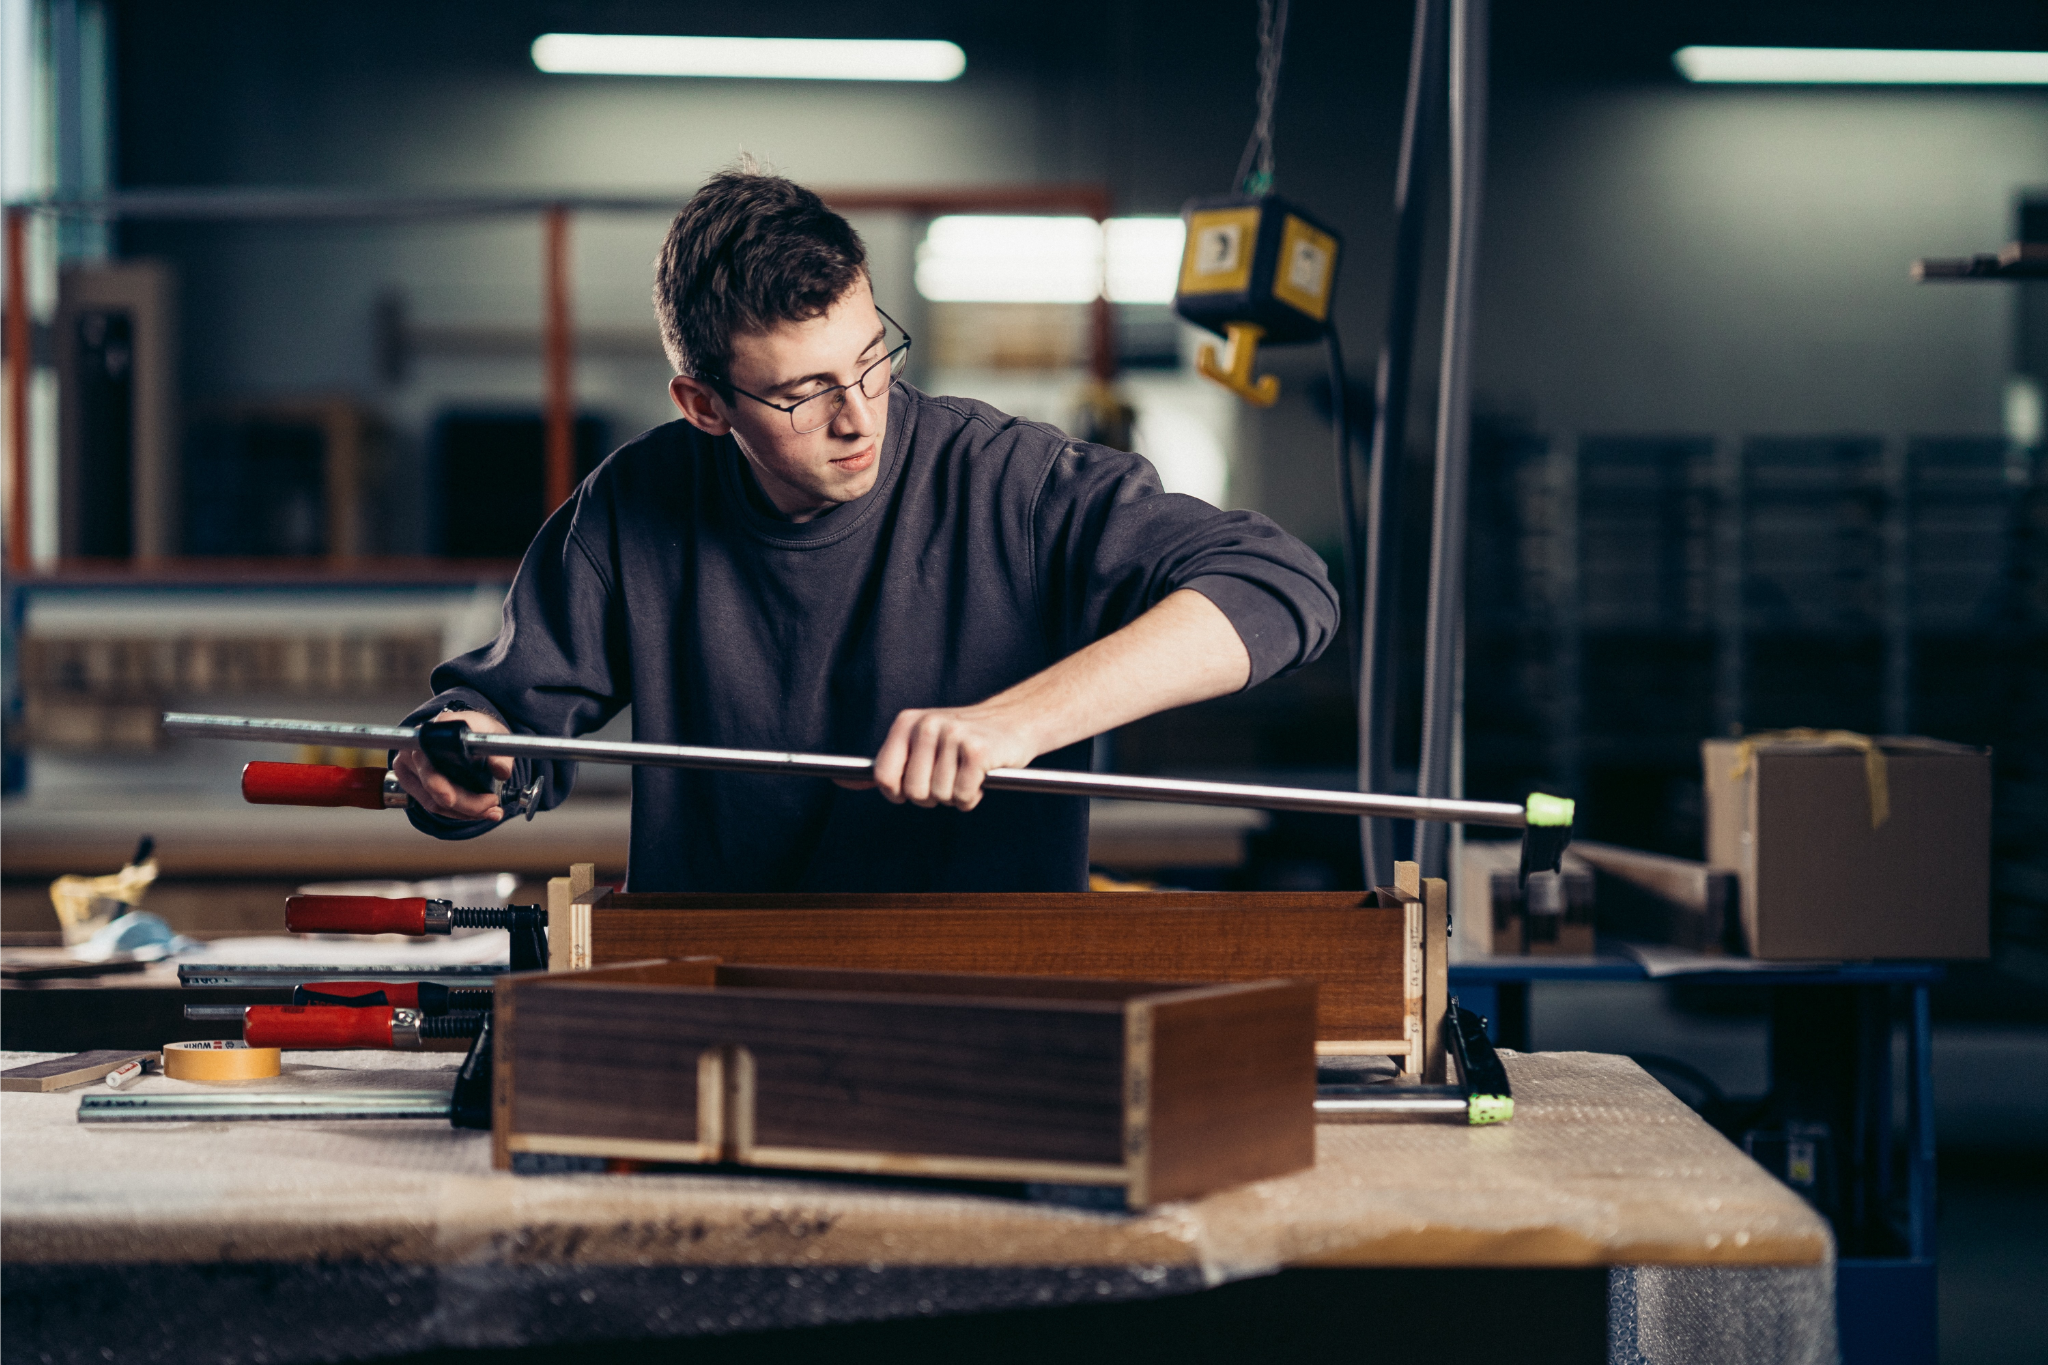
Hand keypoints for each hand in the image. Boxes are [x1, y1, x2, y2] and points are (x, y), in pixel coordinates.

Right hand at [392, 710, 515, 821]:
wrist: (470, 732)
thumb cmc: (478, 731)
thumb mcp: (495, 735)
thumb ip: (500, 754)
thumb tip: (500, 771)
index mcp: (434, 731)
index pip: (429, 759)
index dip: (438, 783)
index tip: (451, 800)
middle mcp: (416, 747)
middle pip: (432, 785)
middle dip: (464, 804)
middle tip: (491, 805)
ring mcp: (410, 766)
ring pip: (433, 801)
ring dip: (464, 812)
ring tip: (490, 810)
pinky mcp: (413, 782)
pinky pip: (433, 804)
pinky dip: (457, 812)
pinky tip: (478, 811)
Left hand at [865, 703, 1041, 811]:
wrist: (1014, 723)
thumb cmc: (963, 741)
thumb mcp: (919, 744)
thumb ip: (884, 765)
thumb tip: (840, 780)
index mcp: (907, 722)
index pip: (884, 776)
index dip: (899, 792)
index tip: (915, 787)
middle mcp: (927, 725)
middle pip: (913, 792)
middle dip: (932, 796)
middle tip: (949, 777)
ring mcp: (952, 735)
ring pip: (939, 796)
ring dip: (955, 795)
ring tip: (967, 774)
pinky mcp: (977, 750)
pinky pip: (962, 796)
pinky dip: (972, 797)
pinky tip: (981, 777)